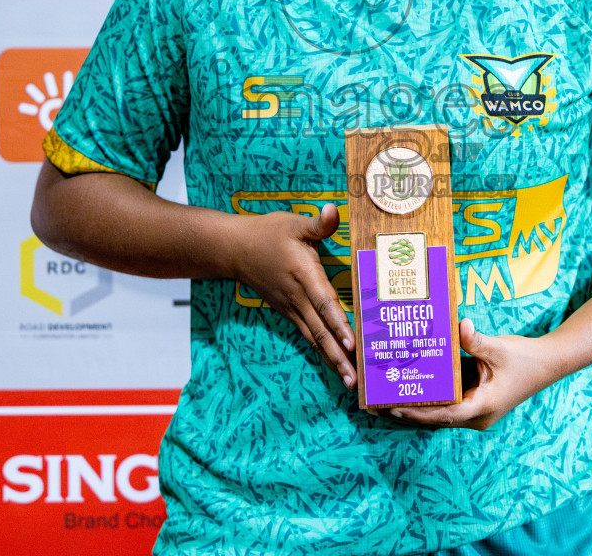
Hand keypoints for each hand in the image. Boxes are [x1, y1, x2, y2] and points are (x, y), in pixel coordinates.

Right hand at [229, 202, 354, 387]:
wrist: (236, 250)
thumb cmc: (269, 234)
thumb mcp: (293, 224)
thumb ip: (317, 224)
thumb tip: (332, 211)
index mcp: (304, 275)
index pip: (323, 303)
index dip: (338, 324)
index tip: (352, 343)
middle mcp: (298, 297)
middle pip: (320, 330)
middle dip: (338, 356)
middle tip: (355, 379)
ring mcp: (292, 308)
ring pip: (314, 338)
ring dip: (331, 360)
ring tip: (349, 381)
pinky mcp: (289, 313)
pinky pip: (308, 335)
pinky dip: (322, 351)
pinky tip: (335, 364)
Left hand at [384, 319, 551, 430]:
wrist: (547, 363)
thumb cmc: (524, 358)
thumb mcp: (499, 347)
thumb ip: (477, 340)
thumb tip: (460, 325)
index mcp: (483, 407)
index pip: (446, 415)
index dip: (419, 414)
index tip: (395, 409)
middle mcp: (477, 416)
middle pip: (438, 418)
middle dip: (410, 412)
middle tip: (378, 404)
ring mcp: (476, 412)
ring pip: (441, 414)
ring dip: (418, 407)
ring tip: (387, 398)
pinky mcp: (475, 403)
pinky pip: (449, 405)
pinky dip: (431, 399)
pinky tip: (412, 387)